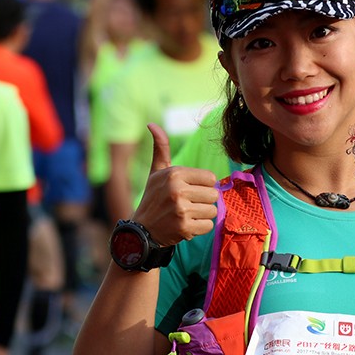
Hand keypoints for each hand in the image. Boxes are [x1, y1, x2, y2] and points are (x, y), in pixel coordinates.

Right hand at [132, 124, 218, 246]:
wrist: (141, 230)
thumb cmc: (153, 198)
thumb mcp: (156, 172)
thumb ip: (161, 148)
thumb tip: (152, 124)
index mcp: (174, 173)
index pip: (210, 178)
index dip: (202, 186)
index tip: (189, 191)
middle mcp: (177, 190)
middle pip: (213, 194)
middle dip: (203, 201)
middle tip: (188, 205)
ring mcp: (181, 209)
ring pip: (212, 210)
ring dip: (202, 215)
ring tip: (186, 215)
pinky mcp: (184, 228)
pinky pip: (208, 226)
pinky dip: (199, 228)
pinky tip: (186, 226)